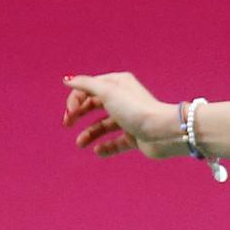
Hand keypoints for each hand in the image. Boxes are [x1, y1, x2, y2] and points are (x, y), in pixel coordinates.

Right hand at [62, 73, 179, 158]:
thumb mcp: (107, 92)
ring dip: (89, 134)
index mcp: (118, 84)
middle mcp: (124, 99)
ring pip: (103, 125)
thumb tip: (67, 79)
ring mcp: (129, 119)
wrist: (162, 131)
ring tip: (80, 144)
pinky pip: (116, 142)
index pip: (89, 87)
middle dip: (78, 113)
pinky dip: (105, 147)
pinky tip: (98, 151)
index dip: (75, 98)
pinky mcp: (135, 136)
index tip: (71, 112)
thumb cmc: (135, 109)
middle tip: (67, 123)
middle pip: (94, 104)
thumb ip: (85, 84)